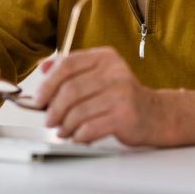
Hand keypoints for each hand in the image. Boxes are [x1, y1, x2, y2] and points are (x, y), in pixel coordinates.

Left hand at [35, 47, 161, 145]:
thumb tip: (44, 67)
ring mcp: (121, 93)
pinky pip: (89, 128)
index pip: (68, 64)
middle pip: (70, 90)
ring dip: (65, 126)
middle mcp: (115, 72)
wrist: (155, 114)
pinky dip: (78, 135)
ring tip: (63, 131)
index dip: (48, 84)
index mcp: (105, 57)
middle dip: (54, 109)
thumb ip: (72, 70)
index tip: (39, 99)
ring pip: (77, 112)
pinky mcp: (125, 116)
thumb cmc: (122, 96)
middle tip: (49, 120)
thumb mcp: (99, 75)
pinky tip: (78, 136)